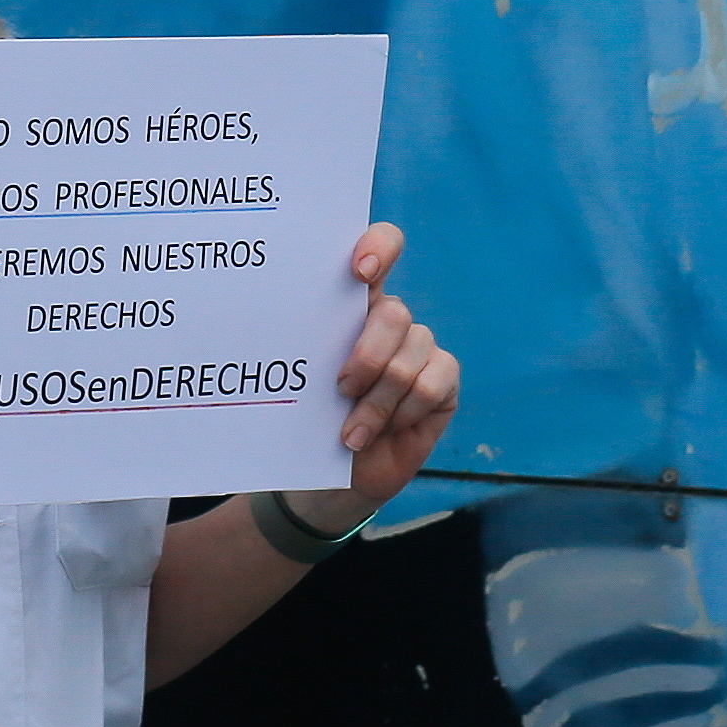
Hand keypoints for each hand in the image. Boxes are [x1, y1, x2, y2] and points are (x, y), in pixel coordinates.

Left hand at [300, 223, 458, 529]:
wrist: (331, 480)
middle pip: (394, 312)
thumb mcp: (301, 383)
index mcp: (353, 303)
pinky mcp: (444, 381)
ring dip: (377, 400)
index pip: (381, 248)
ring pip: (411, 353)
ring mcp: (420, 349)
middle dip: (367, 355)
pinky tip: (383, 432)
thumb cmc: (311, 422)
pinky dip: (403, 412)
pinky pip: (432, 384)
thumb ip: (307, 350)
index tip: (360, 272)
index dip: (379, 247)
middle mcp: (390, 320)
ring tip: (352, 433)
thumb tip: (282, 324)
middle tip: (340, 389)